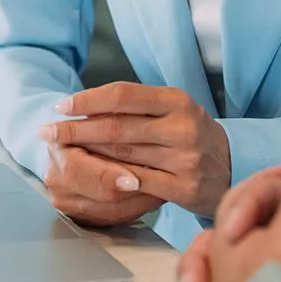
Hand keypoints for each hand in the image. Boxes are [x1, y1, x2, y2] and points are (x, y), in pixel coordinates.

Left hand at [40, 82, 231, 216]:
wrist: (232, 165)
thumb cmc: (192, 135)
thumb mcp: (174, 111)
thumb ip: (137, 108)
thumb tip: (86, 107)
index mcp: (177, 101)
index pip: (124, 95)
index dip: (88, 100)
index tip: (61, 105)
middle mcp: (182, 126)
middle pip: (118, 127)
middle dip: (77, 130)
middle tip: (48, 132)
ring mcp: (185, 157)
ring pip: (123, 155)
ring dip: (87, 156)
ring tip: (61, 154)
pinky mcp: (184, 186)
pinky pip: (137, 183)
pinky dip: (110, 179)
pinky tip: (91, 177)